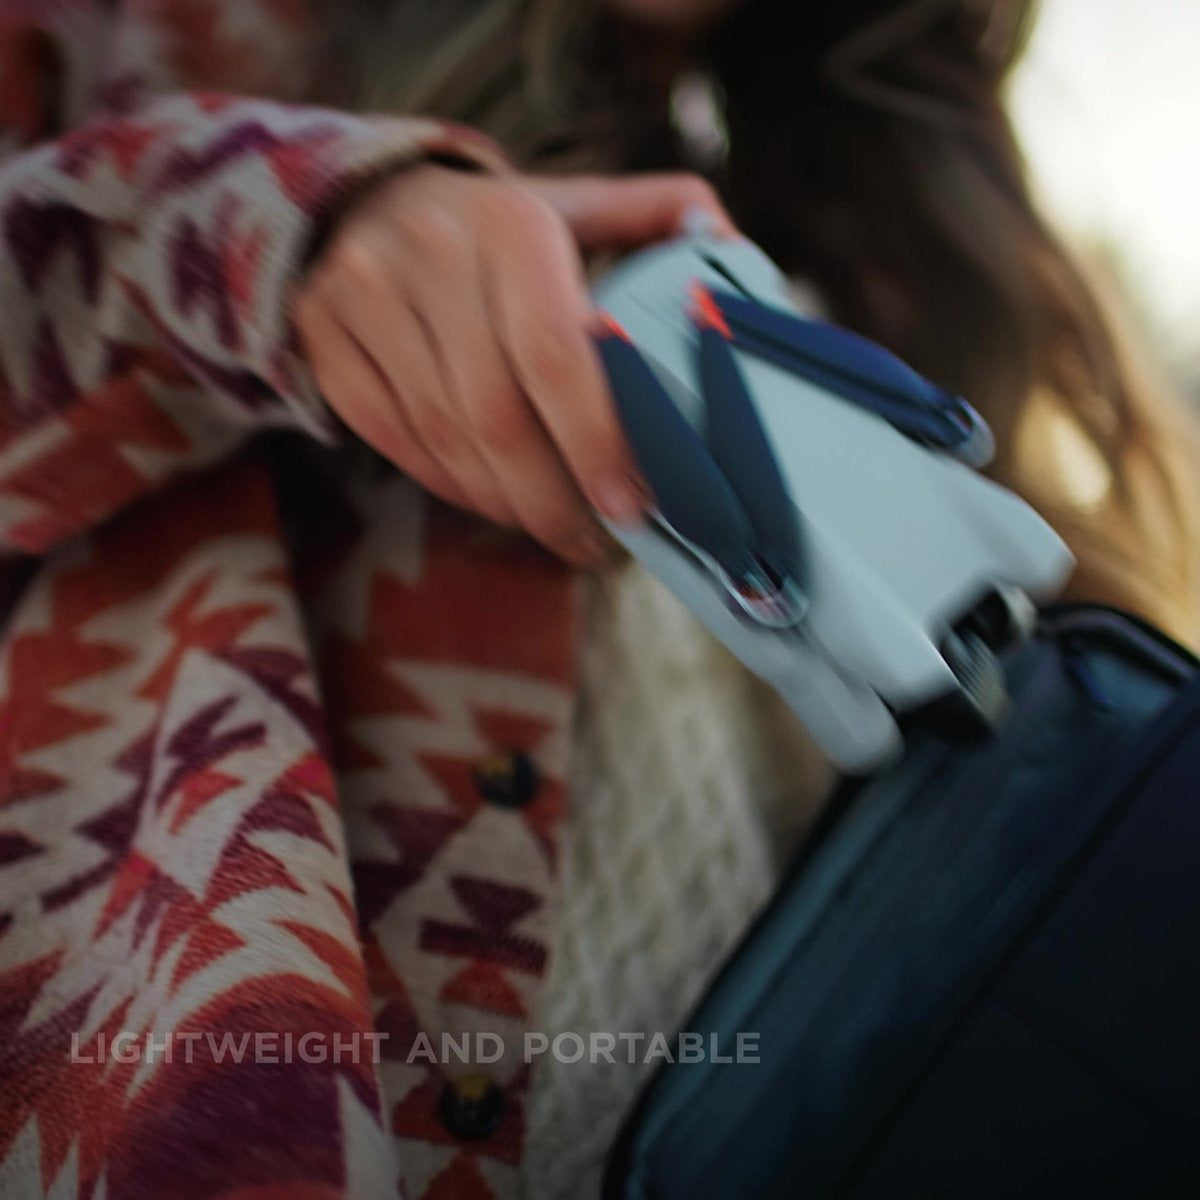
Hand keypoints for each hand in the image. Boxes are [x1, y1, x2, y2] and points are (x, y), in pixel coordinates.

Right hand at [293, 163, 733, 566]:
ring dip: (504, 502)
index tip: (633, 508)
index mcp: (512, 224)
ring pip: (442, 438)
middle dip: (552, 499)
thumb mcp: (572, 204)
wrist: (361, 196)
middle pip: (494, 416)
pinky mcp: (324, 338)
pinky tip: (490, 500)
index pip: (556, 355)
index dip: (596, 443)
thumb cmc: (494, 225)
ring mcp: (364, 297)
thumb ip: (652, 217)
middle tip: (594, 543)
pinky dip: (447, 484)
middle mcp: (430, 255)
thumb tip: (727, 245)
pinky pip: (391, 438)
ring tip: (552, 528)